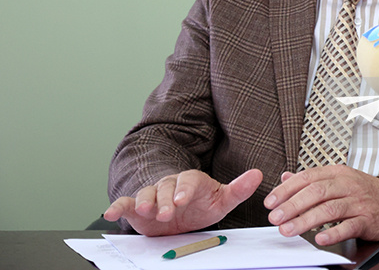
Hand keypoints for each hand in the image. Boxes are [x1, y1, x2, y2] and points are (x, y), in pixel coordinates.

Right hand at [103, 169, 262, 235]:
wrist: (182, 213)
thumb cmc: (203, 204)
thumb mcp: (223, 199)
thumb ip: (239, 189)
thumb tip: (258, 175)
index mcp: (191, 180)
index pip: (188, 181)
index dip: (184, 190)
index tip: (182, 199)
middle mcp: (169, 184)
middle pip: (165, 188)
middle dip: (165, 199)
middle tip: (167, 212)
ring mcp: (152, 194)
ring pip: (146, 194)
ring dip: (143, 201)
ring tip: (143, 210)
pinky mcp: (136, 207)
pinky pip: (125, 204)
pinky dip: (117, 207)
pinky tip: (110, 213)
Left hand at [264, 165, 378, 245]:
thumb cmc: (364, 191)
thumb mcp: (339, 179)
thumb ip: (312, 179)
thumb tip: (286, 177)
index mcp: (337, 173)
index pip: (308, 177)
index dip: (287, 189)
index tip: (271, 201)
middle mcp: (347, 185)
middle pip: (316, 192)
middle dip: (292, 205)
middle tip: (276, 217)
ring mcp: (358, 201)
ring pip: (329, 209)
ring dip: (306, 220)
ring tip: (289, 230)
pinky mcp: (368, 219)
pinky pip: (349, 226)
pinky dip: (334, 233)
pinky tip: (321, 239)